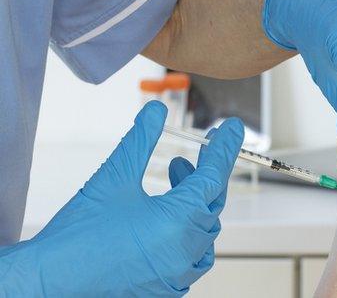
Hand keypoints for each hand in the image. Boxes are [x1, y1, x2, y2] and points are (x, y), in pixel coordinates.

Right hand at [0, 101, 243, 295]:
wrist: (47, 282)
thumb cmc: (77, 234)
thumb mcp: (112, 177)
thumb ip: (141, 141)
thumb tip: (157, 110)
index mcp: (177, 221)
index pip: (214, 176)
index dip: (225, 149)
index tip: (233, 128)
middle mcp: (184, 250)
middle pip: (211, 202)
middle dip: (206, 172)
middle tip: (200, 148)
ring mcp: (177, 274)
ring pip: (205, 231)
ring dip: (197, 202)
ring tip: (177, 178)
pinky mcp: (166, 289)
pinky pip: (193, 258)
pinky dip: (189, 234)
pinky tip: (171, 218)